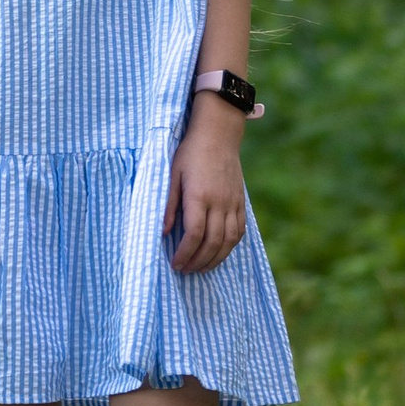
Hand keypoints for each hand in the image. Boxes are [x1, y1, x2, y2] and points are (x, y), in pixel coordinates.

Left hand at [166, 97, 246, 275]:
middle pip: (212, 242)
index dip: (184, 253)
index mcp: (199, 195)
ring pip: (228, 241)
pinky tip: (218, 253)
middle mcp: (219, 202)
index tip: (175, 263)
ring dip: (214, 259)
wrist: (218, 135)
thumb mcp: (171, 174)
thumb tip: (163, 232)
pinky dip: (230, 247)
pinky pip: (239, 231)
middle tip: (185, 270)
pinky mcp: (240, 202)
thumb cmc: (190, 153)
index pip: (194, 234)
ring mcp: (233, 203)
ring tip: (200, 268)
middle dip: (198, 261)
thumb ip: (168, 205)